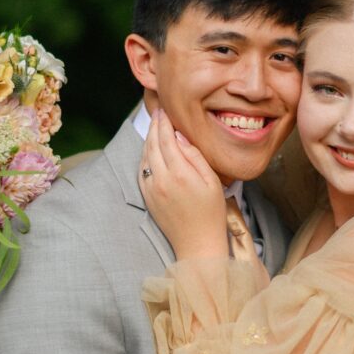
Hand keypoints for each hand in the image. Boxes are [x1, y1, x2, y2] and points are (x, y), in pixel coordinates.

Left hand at [140, 106, 231, 261]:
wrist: (197, 243)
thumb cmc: (211, 212)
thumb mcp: (211, 180)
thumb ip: (194, 156)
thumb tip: (180, 137)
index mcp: (179, 173)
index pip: (167, 139)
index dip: (165, 122)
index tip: (165, 110)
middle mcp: (161, 180)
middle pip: (153, 145)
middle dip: (155, 126)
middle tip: (158, 112)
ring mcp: (151, 189)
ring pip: (145, 157)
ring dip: (148, 140)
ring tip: (154, 127)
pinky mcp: (147, 198)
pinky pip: (142, 171)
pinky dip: (145, 156)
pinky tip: (150, 150)